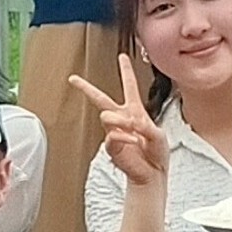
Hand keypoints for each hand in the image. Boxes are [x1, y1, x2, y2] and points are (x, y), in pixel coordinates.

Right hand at [74, 53, 165, 186]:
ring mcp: (115, 132)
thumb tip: (129, 122)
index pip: (129, 86)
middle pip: (100, 98)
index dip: (125, 70)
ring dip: (120, 121)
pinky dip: (125, 138)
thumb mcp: (158, 135)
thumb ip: (145, 126)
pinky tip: (134, 143)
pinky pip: (113, 135)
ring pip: (106, 115)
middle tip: (73, 79)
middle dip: (86, 88)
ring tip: (133, 130)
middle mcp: (122, 119)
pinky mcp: (111, 146)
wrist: (151, 175)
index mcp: (135, 111)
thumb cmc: (157, 154)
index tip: (121, 56)